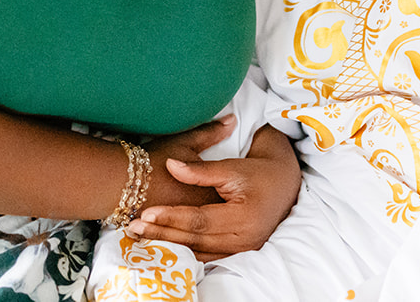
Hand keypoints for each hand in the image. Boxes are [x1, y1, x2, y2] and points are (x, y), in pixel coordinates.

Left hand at [129, 126, 300, 260]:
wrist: (285, 183)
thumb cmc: (259, 172)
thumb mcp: (232, 167)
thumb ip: (201, 171)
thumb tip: (171, 165)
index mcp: (244, 217)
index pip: (200, 221)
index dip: (172, 217)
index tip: (146, 212)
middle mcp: (243, 239)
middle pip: (195, 239)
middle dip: (163, 233)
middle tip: (134, 227)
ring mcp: (241, 249)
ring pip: (197, 250)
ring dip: (168, 243)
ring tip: (140, 236)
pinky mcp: (237, 251)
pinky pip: (205, 254)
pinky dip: (183, 249)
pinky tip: (162, 244)